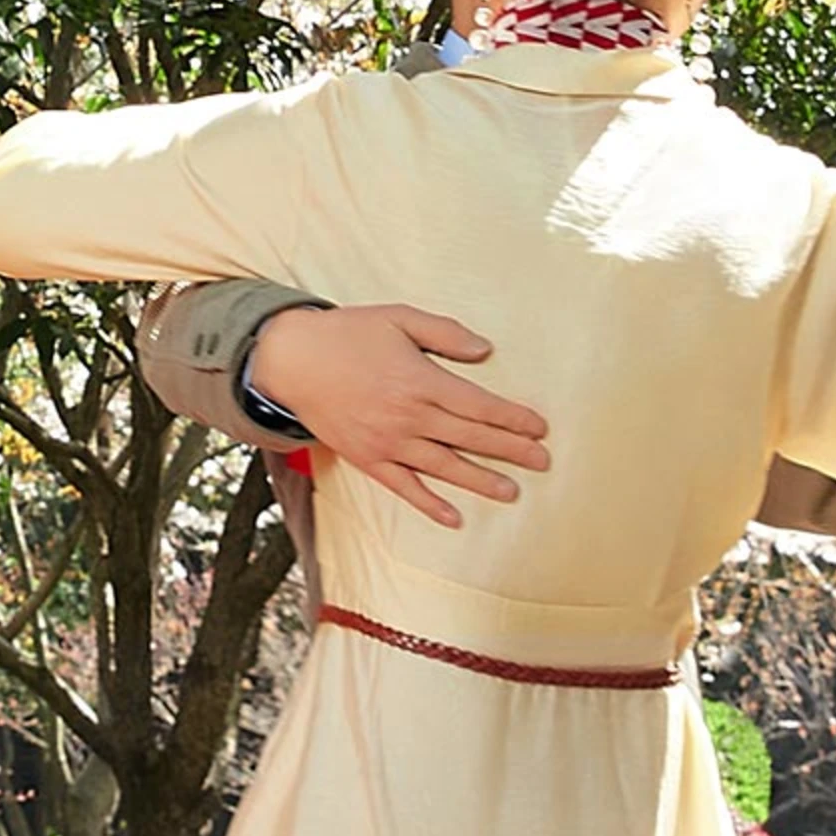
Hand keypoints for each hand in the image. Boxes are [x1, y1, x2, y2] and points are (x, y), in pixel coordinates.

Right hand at [244, 303, 551, 526]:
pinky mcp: (368, 459)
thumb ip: (445, 333)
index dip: (512, 418)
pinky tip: (454, 518)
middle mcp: (408, 417)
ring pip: (444, 467)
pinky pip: (404, 488)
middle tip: (543, 461)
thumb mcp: (399, 318)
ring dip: (480, 481)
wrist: (292, 362)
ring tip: (512, 492)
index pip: (478, 405)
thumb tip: (485, 351)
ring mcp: (388, 443)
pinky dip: (430, 504)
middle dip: (511, 451)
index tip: (539, 427)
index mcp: (420, 380)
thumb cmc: (348, 334)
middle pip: (470, 438)